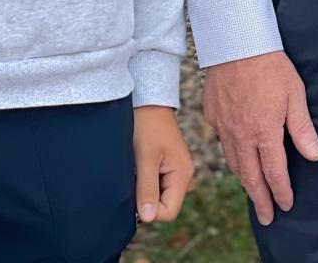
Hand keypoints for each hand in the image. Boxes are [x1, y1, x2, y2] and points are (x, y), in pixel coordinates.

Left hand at [133, 105, 194, 223]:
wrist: (147, 100)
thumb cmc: (147, 124)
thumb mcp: (145, 157)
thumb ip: (147, 188)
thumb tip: (148, 218)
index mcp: (183, 174)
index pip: (169, 212)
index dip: (150, 211)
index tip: (134, 194)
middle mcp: (183, 175)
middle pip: (165, 206)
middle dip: (146, 200)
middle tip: (134, 179)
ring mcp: (175, 170)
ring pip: (159, 196)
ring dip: (144, 190)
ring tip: (136, 170)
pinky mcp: (166, 165)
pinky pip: (156, 185)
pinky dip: (144, 182)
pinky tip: (137, 167)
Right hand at [202, 51, 317, 226]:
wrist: (236, 40)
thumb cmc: (270, 64)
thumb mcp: (295, 94)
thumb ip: (302, 128)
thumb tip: (315, 155)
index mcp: (264, 132)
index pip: (274, 173)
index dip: (281, 192)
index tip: (286, 205)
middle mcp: (241, 135)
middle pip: (250, 176)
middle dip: (260, 199)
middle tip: (267, 216)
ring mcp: (223, 126)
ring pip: (233, 162)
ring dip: (244, 180)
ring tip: (253, 191)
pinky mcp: (212, 114)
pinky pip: (221, 142)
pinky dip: (230, 155)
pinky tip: (236, 155)